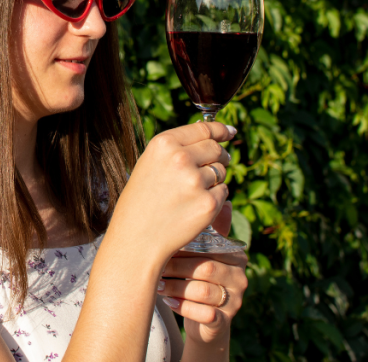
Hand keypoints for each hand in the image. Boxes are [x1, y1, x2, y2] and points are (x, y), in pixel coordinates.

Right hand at [111, 122, 235, 262]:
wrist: (136, 239)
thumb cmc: (141, 201)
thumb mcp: (150, 164)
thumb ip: (177, 149)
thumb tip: (214, 138)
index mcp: (163, 144)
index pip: (204, 128)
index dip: (221, 130)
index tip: (230, 132)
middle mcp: (180, 158)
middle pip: (216, 149)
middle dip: (219, 158)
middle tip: (210, 169)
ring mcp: (196, 181)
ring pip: (221, 172)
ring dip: (214, 180)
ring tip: (190, 194)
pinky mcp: (208, 204)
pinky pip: (224, 193)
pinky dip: (215, 199)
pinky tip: (195, 207)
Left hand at [157, 203, 248, 344]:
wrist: (203, 320)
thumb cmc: (195, 279)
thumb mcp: (198, 255)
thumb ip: (201, 231)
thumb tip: (201, 198)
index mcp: (235, 255)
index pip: (209, 247)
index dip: (182, 247)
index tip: (158, 246)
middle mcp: (240, 277)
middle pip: (205, 267)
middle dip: (175, 267)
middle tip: (153, 266)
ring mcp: (236, 300)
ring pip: (202, 290)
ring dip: (175, 287)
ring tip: (156, 285)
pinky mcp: (226, 321)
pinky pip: (205, 314)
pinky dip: (183, 308)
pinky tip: (168, 302)